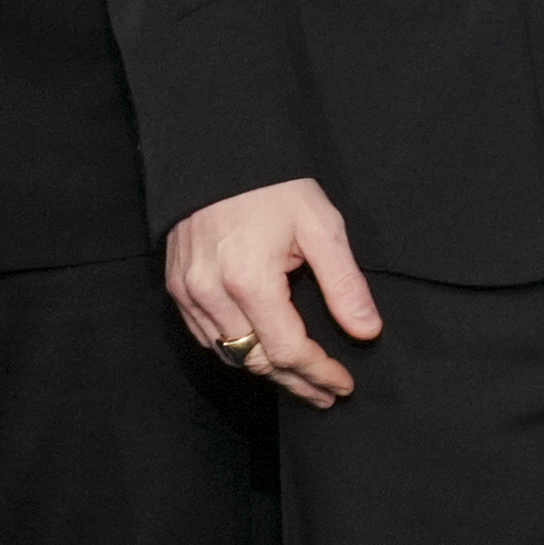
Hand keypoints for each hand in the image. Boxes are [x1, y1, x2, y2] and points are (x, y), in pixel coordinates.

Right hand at [165, 177, 379, 407]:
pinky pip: (206, 336)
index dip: (319, 373)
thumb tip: (367, 331)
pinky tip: (260, 353)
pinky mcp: (176, 285)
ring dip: (266, 371)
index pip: (289, 351)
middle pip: (257, 362)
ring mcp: (188, 292)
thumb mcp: (321, 225)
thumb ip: (344, 283)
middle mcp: (212, 294)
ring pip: (230, 355)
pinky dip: (235, 351)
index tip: (343, 384)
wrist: (218, 151)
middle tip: (326, 393)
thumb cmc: (274, 185)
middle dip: (295, 382)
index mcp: (250, 281)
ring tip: (300, 379)